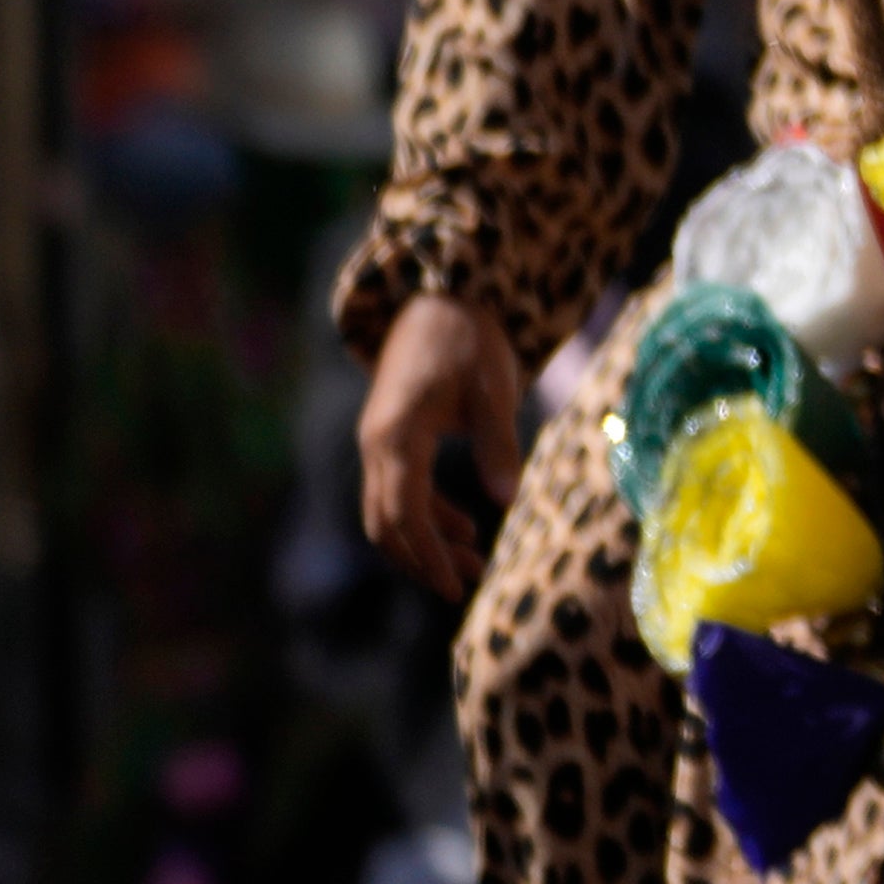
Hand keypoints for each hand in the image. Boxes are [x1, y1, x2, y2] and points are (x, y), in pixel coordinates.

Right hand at [358, 291, 523, 600]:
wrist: (439, 296)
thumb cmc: (470, 338)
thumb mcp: (492, 387)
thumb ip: (497, 442)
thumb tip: (506, 500)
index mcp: (397, 435)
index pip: (404, 513)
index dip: (428, 554)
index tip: (455, 586)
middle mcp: (377, 445)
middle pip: (387, 522)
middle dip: (423, 559)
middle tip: (465, 587)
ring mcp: (379, 442)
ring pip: (391, 510)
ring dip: (427, 541)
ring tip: (473, 565)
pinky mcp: (390, 438)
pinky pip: (400, 490)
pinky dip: (428, 515)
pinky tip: (466, 528)